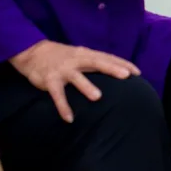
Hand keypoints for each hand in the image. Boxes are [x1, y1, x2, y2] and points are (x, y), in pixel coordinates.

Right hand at [9, 41, 140, 123]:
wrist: (32, 52)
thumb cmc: (62, 55)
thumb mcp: (80, 54)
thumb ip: (96, 61)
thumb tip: (118, 68)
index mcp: (86, 54)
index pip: (108, 57)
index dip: (123, 63)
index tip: (138, 72)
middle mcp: (77, 60)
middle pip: (97, 62)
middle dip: (111, 68)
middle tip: (126, 75)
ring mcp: (63, 70)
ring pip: (77, 78)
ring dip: (86, 87)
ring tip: (98, 97)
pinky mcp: (50, 80)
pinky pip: (57, 95)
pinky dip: (63, 106)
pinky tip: (69, 119)